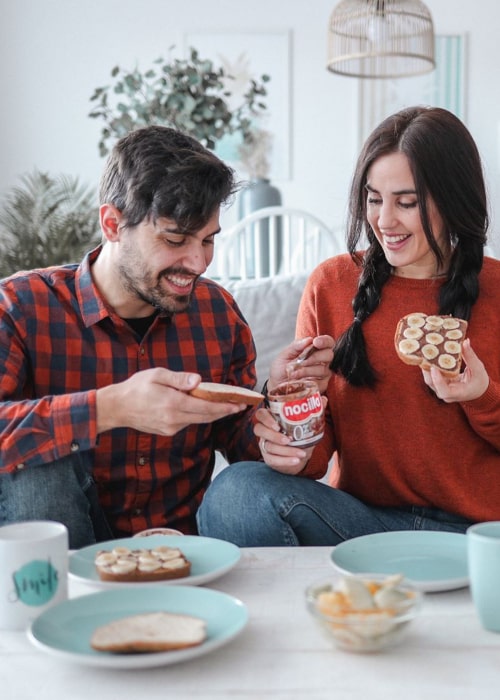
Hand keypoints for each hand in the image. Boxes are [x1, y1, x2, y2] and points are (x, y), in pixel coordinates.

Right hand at [96, 368, 246, 435]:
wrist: (117, 408)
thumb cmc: (137, 387)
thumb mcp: (157, 375)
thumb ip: (179, 379)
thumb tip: (198, 381)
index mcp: (173, 404)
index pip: (206, 407)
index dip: (224, 407)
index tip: (238, 404)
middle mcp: (174, 419)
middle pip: (206, 416)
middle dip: (224, 411)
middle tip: (240, 406)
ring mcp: (171, 427)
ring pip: (197, 420)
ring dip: (212, 414)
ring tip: (226, 406)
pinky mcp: (167, 430)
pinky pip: (187, 422)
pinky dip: (197, 415)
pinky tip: (202, 408)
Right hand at [253, 398, 326, 474]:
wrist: (300, 451)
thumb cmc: (300, 433)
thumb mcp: (306, 422)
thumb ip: (312, 410)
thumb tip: (324, 399)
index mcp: (271, 418)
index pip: (260, 414)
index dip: (266, 419)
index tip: (277, 425)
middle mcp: (264, 430)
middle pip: (259, 430)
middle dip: (274, 436)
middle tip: (289, 440)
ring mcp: (265, 444)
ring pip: (269, 447)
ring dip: (285, 451)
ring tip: (301, 453)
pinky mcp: (268, 457)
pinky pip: (272, 460)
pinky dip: (285, 461)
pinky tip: (296, 460)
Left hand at [268, 335, 333, 393]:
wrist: (276, 385)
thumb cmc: (282, 369)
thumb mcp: (285, 355)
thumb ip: (296, 346)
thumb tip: (309, 339)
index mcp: (315, 349)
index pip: (328, 342)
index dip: (324, 341)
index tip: (315, 342)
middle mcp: (322, 361)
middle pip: (329, 355)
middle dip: (315, 356)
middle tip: (302, 361)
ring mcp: (323, 374)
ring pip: (323, 369)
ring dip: (307, 370)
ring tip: (294, 372)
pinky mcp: (321, 386)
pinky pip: (320, 383)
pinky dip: (308, 381)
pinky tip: (298, 381)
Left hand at [421, 339, 488, 402]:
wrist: (477, 389)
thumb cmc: (479, 381)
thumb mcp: (478, 369)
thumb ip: (471, 357)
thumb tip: (465, 342)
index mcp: (458, 394)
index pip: (444, 391)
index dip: (438, 380)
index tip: (434, 368)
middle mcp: (445, 394)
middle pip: (432, 383)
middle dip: (427, 368)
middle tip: (426, 353)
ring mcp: (439, 388)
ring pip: (429, 377)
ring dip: (426, 364)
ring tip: (425, 350)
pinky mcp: (437, 382)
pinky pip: (430, 373)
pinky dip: (429, 364)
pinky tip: (428, 353)